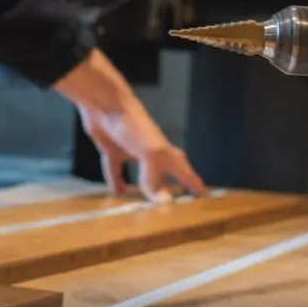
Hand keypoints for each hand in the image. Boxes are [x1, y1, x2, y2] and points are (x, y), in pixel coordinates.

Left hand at [54, 49, 205, 201]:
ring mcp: (132, 150)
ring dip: (145, 187)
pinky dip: (116, 181)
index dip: (193, 183)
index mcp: (165, 152)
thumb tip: (162, 201)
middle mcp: (151, 152)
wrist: (105, 104)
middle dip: (173, 185)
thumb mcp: (149, 153)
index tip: (202, 196)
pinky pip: (116, 169)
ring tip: (149, 203)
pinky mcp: (113, 149)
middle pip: (167, 171)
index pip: (184, 171)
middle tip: (179, 201)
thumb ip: (154, 177)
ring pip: (142, 173)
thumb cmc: (132, 123)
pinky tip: (117, 192)